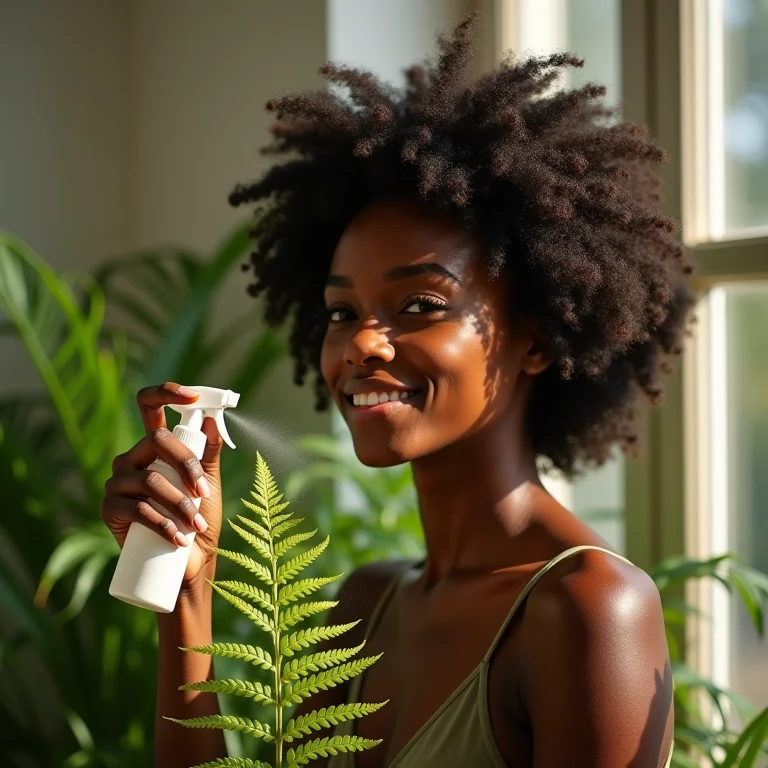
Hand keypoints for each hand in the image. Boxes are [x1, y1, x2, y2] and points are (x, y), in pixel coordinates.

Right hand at [100, 382, 223, 585]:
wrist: (187, 563)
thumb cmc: (199, 519)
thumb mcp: (209, 482)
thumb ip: (209, 452)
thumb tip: (213, 419)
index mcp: (154, 446)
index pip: (150, 407)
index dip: (167, 393)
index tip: (194, 396)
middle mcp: (132, 458)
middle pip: (156, 441)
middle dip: (186, 465)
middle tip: (204, 492)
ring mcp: (117, 482)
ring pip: (150, 480)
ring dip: (179, 503)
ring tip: (197, 526)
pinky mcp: (109, 508)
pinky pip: (137, 509)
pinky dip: (163, 524)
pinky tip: (178, 538)